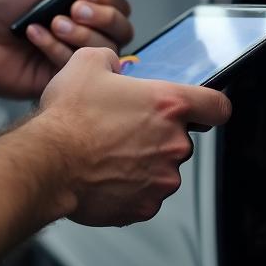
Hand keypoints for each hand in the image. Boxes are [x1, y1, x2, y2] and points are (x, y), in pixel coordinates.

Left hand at [0, 0, 134, 99]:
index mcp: (89, 2)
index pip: (122, 5)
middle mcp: (88, 29)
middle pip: (123, 28)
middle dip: (98, 16)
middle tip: (71, 9)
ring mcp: (77, 55)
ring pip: (106, 49)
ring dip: (78, 33)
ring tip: (51, 24)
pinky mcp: (65, 77)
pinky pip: (78, 66)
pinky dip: (55, 48)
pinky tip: (34, 37)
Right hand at [36, 47, 231, 225]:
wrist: (47, 162)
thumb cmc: (68, 117)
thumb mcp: (88, 62)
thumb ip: (113, 59)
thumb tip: (115, 66)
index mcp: (168, 105)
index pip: (218, 106)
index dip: (210, 105)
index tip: (203, 109)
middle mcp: (173, 144)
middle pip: (182, 137)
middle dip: (158, 132)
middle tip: (125, 126)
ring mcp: (162, 179)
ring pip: (163, 166)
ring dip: (144, 160)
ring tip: (109, 151)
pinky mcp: (146, 206)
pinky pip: (146, 193)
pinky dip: (131, 185)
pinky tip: (105, 172)